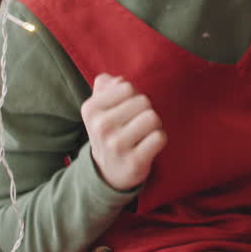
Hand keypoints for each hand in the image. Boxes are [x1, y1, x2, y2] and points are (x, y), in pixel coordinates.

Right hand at [80, 74, 166, 191]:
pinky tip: (147, 147)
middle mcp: (101, 127)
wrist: (107, 172)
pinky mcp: (134, 162)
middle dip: (145, 111)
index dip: (132, 97)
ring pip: (152, 117)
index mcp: (91, 109)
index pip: (127, 87)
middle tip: (135, 126)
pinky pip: (159, 137)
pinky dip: (159, 140)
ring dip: (153, 125)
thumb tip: (116, 79)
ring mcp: (117, 146)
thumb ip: (105, 88)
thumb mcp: (99, 110)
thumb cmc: (109, 132)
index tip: (125, 111)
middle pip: (143, 101)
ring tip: (142, 135)